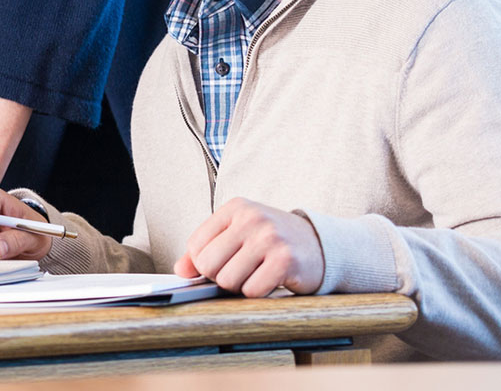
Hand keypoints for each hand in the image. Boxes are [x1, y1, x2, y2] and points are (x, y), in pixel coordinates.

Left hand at [175, 198, 324, 296]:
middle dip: (220, 277)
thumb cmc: (273, 241)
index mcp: (235, 208)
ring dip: (240, 286)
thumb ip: (206, 249)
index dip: (203, 264)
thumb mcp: (238, 235)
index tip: (221, 263)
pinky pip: (252, 290)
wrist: (320, 245)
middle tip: (240, 272)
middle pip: (208, 265)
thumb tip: (180, 270)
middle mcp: (251, 219)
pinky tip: (270, 280)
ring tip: (255, 274)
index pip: (196, 245)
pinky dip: (258, 292)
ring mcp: (269, 238)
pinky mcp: (285, 260)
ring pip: (228, 281)